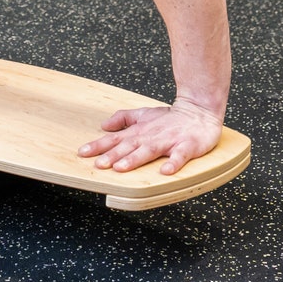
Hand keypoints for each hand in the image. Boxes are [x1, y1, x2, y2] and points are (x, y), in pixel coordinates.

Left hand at [77, 97, 222, 174]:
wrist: (200, 109)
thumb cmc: (170, 117)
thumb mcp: (144, 114)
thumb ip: (123, 118)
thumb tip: (103, 125)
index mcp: (140, 131)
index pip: (115, 138)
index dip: (99, 146)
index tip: (82, 153)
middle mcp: (151, 136)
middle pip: (129, 146)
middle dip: (113, 155)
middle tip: (98, 165)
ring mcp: (169, 141)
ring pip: (150, 151)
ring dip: (135, 159)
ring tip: (121, 168)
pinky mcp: (187, 146)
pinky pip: (180, 156)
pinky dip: (173, 164)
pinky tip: (165, 171)